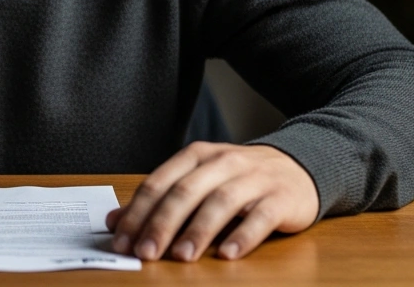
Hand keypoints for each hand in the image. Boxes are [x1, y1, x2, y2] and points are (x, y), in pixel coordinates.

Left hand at [106, 142, 318, 261]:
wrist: (298, 167)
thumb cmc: (238, 180)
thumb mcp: (197, 182)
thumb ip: (158, 201)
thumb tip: (114, 222)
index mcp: (197, 157)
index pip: (160, 183)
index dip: (138, 213)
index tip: (122, 242)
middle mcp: (223, 162)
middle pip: (186, 192)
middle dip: (162, 223)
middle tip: (146, 253)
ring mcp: (254, 178)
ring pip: (221, 202)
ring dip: (199, 230)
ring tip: (182, 256)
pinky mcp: (281, 198)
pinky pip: (260, 216)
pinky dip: (243, 236)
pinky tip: (228, 255)